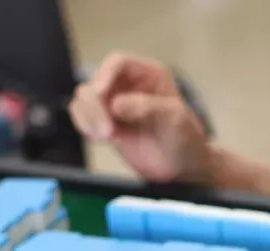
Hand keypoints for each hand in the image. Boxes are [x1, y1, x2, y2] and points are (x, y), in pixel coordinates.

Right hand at [70, 52, 210, 181]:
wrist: (184, 168)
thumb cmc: (187, 139)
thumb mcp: (176, 119)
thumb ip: (148, 108)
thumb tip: (116, 105)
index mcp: (148, 74)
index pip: (118, 63)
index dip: (105, 74)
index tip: (101, 93)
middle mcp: (128, 85)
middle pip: (96, 81)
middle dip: (95, 104)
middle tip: (107, 129)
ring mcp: (115, 104)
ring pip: (84, 98)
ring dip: (88, 116)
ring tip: (105, 136)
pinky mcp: (106, 123)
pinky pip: (83, 117)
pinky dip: (84, 125)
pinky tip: (97, 137)